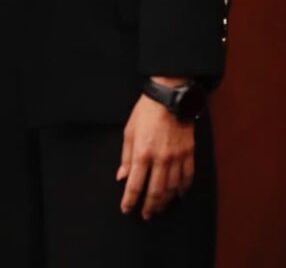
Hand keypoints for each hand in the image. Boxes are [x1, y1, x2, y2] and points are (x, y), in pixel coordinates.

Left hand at [116, 85, 194, 219]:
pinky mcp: (189, 153)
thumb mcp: (129, 130)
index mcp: (142, 152)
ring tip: (159, 208)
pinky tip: (179, 196)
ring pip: (172, 188)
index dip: (130, 200)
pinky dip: (183, 189)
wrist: (169, 96)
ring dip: (165, 201)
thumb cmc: (146, 111)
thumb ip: (126, 156)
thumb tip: (121, 176)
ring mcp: (177, 157)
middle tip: (146, 214)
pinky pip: (188, 177)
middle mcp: (161, 159)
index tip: (127, 209)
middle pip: (155, 191)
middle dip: (149, 206)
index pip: (135, 184)